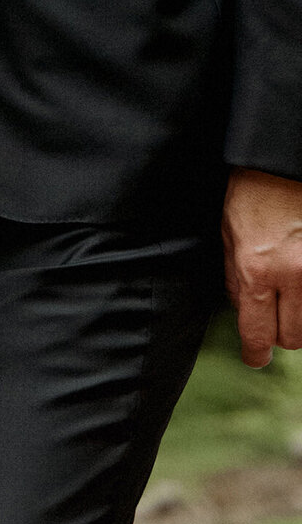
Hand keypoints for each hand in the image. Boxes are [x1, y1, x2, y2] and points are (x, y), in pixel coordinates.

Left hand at [222, 167, 301, 365]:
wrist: (281, 165)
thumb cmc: (252, 193)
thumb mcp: (228, 234)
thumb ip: (235, 277)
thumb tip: (242, 310)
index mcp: (256, 269)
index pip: (257, 331)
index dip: (255, 352)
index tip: (255, 357)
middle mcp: (292, 276)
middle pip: (292, 337)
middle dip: (279, 334)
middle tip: (272, 319)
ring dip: (300, 320)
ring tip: (289, 302)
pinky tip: (298, 290)